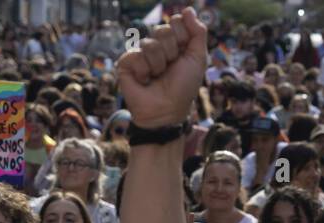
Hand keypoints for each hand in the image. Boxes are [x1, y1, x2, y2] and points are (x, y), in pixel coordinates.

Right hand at [116, 8, 207, 127]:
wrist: (167, 110)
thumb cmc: (183, 88)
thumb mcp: (198, 59)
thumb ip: (198, 33)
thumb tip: (187, 10)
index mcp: (173, 41)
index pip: (176, 22)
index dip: (182, 38)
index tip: (183, 55)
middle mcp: (156, 44)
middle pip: (163, 30)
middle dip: (171, 52)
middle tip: (170, 68)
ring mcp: (140, 53)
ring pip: (150, 43)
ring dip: (158, 65)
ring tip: (157, 77)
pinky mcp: (126, 63)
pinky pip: (135, 55)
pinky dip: (144, 71)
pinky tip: (145, 81)